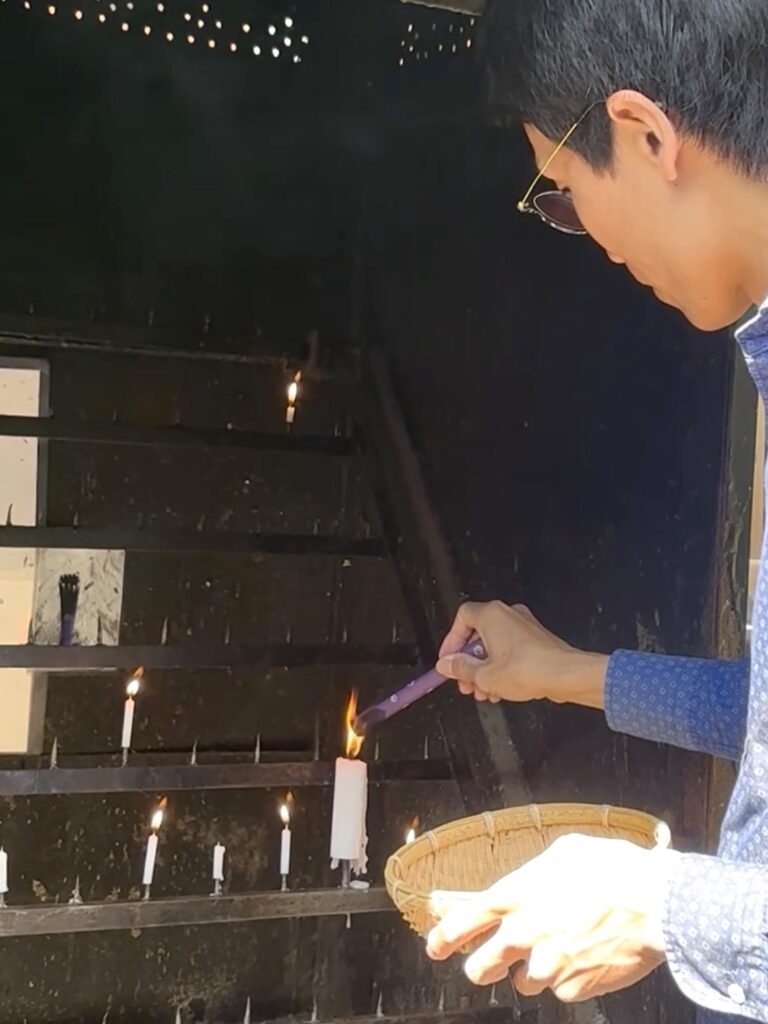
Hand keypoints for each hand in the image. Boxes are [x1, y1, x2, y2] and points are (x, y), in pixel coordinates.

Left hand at [426, 834, 674, 1002]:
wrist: (655, 904)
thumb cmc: (614, 871)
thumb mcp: (565, 853)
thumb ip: (536, 872)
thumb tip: (528, 880)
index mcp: (518, 896)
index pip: (464, 921)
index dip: (444, 936)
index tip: (435, 945)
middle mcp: (525, 933)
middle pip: (481, 966)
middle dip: (482, 966)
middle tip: (490, 962)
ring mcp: (548, 965)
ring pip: (521, 984)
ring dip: (531, 973)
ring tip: (554, 952)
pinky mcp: (574, 987)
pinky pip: (559, 990)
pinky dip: (566, 979)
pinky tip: (584, 957)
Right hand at [436, 601, 607, 707]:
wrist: (566, 675)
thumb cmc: (529, 669)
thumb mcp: (484, 675)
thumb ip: (460, 668)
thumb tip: (446, 665)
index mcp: (492, 615)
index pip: (462, 617)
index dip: (451, 640)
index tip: (449, 660)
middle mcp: (508, 614)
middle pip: (477, 634)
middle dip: (468, 661)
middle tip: (464, 681)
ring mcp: (524, 626)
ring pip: (494, 645)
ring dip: (484, 668)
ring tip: (482, 690)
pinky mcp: (536, 639)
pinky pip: (510, 650)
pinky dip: (500, 666)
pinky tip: (499, 688)